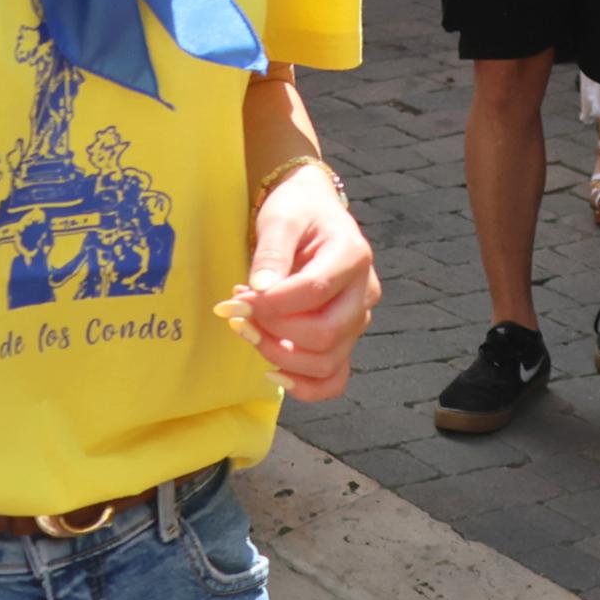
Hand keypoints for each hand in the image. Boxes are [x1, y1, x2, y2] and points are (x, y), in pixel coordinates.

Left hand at [231, 163, 381, 398]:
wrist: (312, 213)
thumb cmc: (297, 212)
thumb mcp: (280, 218)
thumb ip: (271, 252)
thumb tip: (260, 290)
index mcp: (353, 255)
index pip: (315, 291)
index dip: (272, 304)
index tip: (235, 300)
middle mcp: (364, 291)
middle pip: (326, 334)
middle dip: (274, 332)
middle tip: (237, 315)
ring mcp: (358, 320)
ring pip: (329, 362)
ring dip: (281, 356)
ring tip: (248, 331)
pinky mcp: (345, 339)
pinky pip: (334, 379)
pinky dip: (304, 386)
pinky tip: (272, 371)